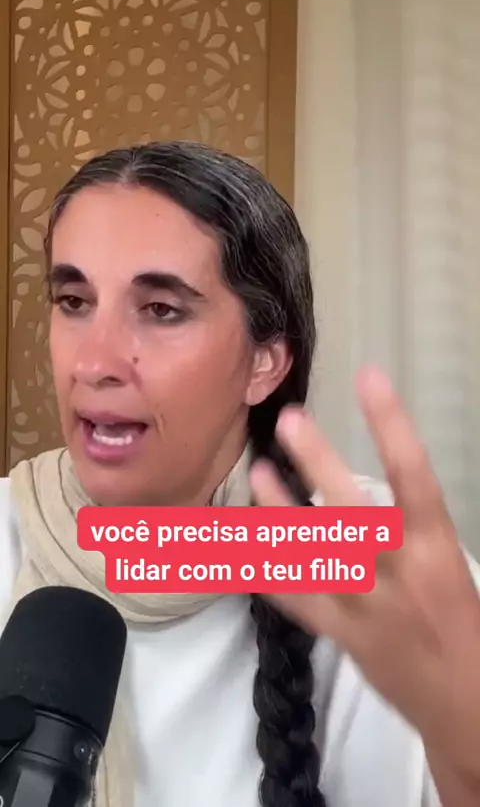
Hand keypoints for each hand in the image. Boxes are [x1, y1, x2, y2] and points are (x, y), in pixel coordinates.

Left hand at [249, 365, 479, 775]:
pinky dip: (267, 571)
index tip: (369, 377)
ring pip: (312, 553)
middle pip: (351, 509)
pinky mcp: (337, 633)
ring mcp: (361, 604)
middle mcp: (394, 571)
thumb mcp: (448, 561)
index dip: (391, 423)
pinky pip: (295, 599)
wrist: (463, 699)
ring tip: (257, 472)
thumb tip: (358, 483)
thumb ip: (409, 523)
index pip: (413, 472)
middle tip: (289, 419)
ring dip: (279, 512)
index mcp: (434, 546)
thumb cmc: (460, 618)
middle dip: (319, 462)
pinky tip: (243, 542)